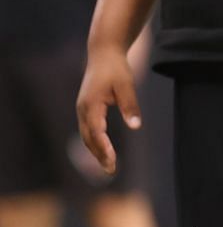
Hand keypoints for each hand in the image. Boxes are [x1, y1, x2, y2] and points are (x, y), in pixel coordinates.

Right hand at [75, 46, 141, 174]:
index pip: (96, 131)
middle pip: (88, 138)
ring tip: (109, 166)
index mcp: (91, 104)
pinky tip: (104, 152)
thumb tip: (136, 126)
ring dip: (96, 152)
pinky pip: (88, 130)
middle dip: (99, 155)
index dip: (103, 147)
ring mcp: (82, 109)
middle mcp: (82, 109)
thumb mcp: (127, 85)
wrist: (103, 55)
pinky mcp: (86, 109)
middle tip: (112, 171)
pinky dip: (95, 143)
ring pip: (86, 136)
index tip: (112, 161)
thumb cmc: (116, 69)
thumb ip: (130, 106)